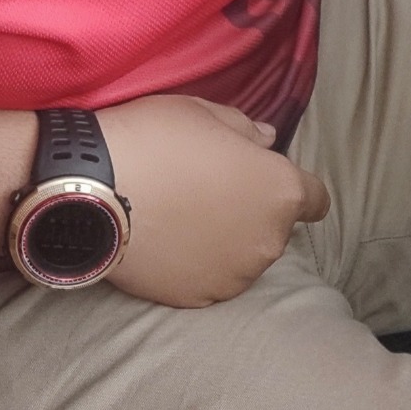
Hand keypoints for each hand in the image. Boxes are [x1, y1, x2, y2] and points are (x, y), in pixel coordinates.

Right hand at [99, 93, 329, 307]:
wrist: (94, 190)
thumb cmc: (154, 138)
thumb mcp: (202, 112)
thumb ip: (245, 129)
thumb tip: (266, 141)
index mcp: (278, 191)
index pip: (316, 198)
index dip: (298, 187)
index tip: (267, 179)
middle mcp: (268, 240)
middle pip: (273, 226)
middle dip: (252, 209)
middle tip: (208, 187)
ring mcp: (234, 275)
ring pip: (243, 254)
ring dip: (226, 238)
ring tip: (182, 214)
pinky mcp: (200, 297)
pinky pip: (210, 277)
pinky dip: (197, 262)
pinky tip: (167, 239)